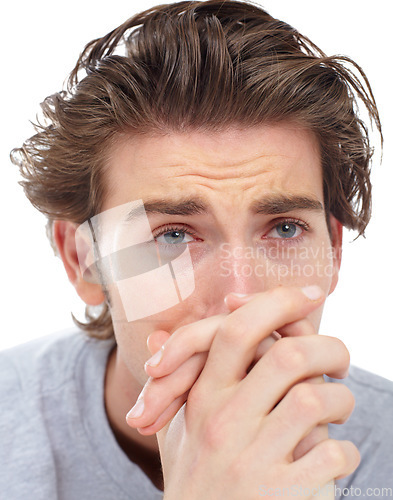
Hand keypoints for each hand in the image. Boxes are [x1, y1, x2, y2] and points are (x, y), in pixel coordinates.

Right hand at [127, 286, 358, 498]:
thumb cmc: (194, 479)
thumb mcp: (176, 428)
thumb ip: (176, 379)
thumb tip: (156, 334)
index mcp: (202, 398)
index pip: (237, 330)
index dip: (277, 302)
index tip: (311, 293)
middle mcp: (224, 421)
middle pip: (287, 354)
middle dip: (327, 347)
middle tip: (340, 359)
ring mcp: (251, 458)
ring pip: (314, 398)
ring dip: (340, 399)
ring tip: (339, 408)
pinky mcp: (280, 494)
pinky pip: (332, 454)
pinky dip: (345, 450)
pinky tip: (336, 456)